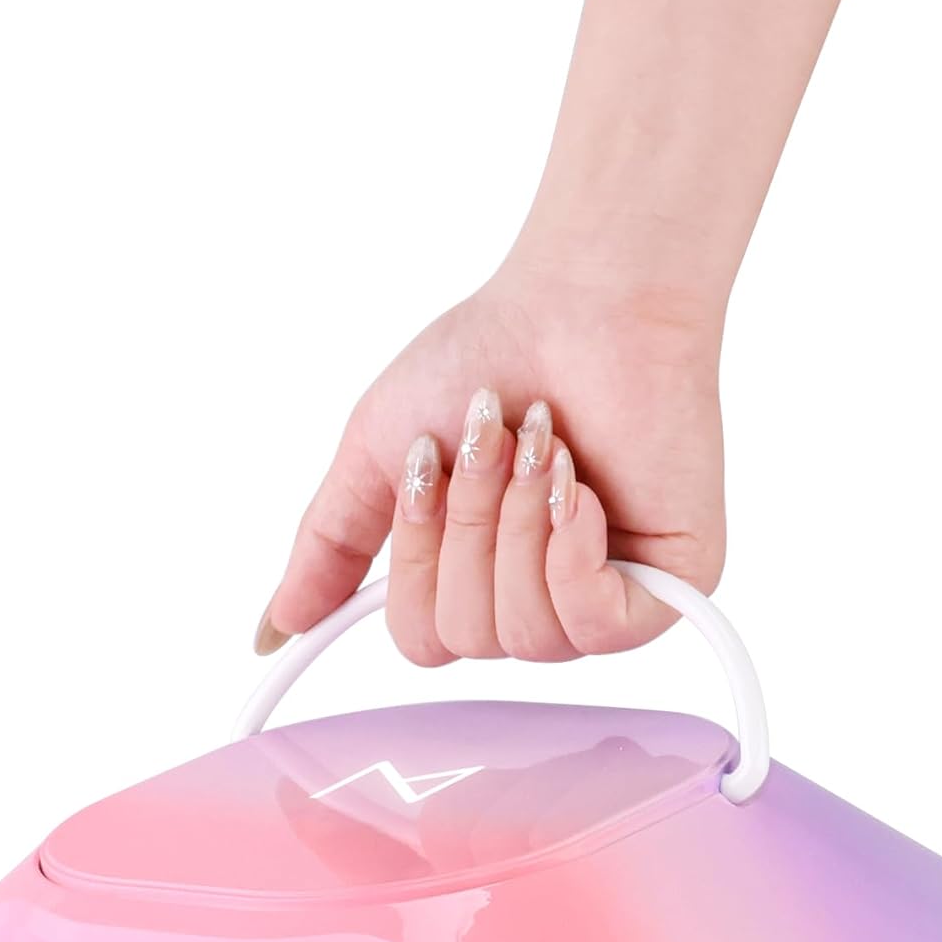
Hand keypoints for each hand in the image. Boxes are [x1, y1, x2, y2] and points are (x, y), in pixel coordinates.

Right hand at [256, 258, 724, 664]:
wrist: (584, 301)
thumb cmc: (488, 360)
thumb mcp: (378, 455)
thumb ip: (329, 548)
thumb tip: (271, 633)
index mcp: (475, 584)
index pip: (421, 641)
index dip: (415, 554)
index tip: (427, 456)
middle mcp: (538, 604)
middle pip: (468, 636)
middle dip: (470, 522)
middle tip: (498, 438)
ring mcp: (605, 602)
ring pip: (528, 634)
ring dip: (519, 520)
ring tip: (548, 444)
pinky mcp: (670, 592)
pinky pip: (600, 628)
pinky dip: (574, 548)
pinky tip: (583, 488)